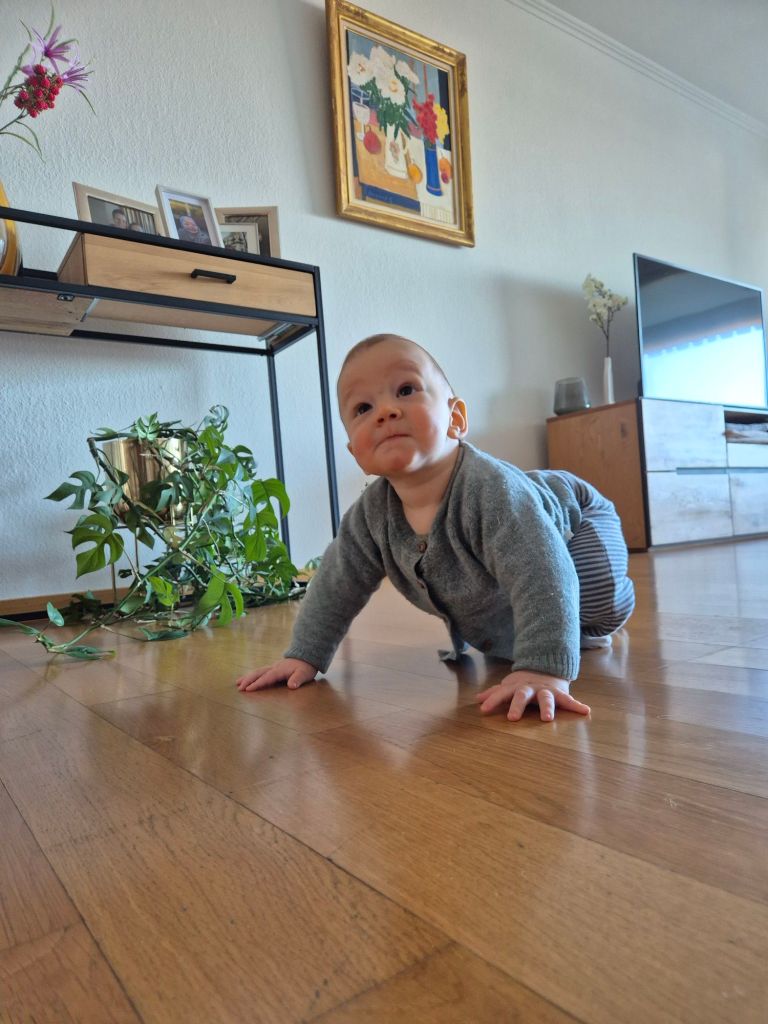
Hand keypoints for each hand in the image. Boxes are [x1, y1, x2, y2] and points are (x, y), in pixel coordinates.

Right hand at [236, 658, 317, 692]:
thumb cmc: (305, 667)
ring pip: (257, 671)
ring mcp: (273, 667)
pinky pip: (260, 671)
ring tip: (237, 683)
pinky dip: (252, 675)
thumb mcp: (304, 674)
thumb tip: (292, 686)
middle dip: (248, 680)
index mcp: (280, 670)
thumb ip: (298, 679)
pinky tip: (246, 679)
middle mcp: (274, 668)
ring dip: (247, 677)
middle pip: (259, 673)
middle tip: (239, 688)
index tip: (248, 689)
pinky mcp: (273, 668)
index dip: (258, 683)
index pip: (267, 677)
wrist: (306, 656)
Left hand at [476, 669, 590, 722]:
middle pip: (522, 695)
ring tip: (548, 718)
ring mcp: (545, 690)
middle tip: (512, 718)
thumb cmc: (524, 684)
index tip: (483, 710)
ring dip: (547, 707)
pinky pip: (569, 700)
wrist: (547, 668)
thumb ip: (495, 693)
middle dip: (517, 706)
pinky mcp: (560, 693)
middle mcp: (530, 688)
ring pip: (546, 698)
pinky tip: (585, 711)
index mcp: (516, 688)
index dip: (493, 701)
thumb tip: (477, 699)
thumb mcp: (509, 686)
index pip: (502, 694)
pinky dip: (577, 705)